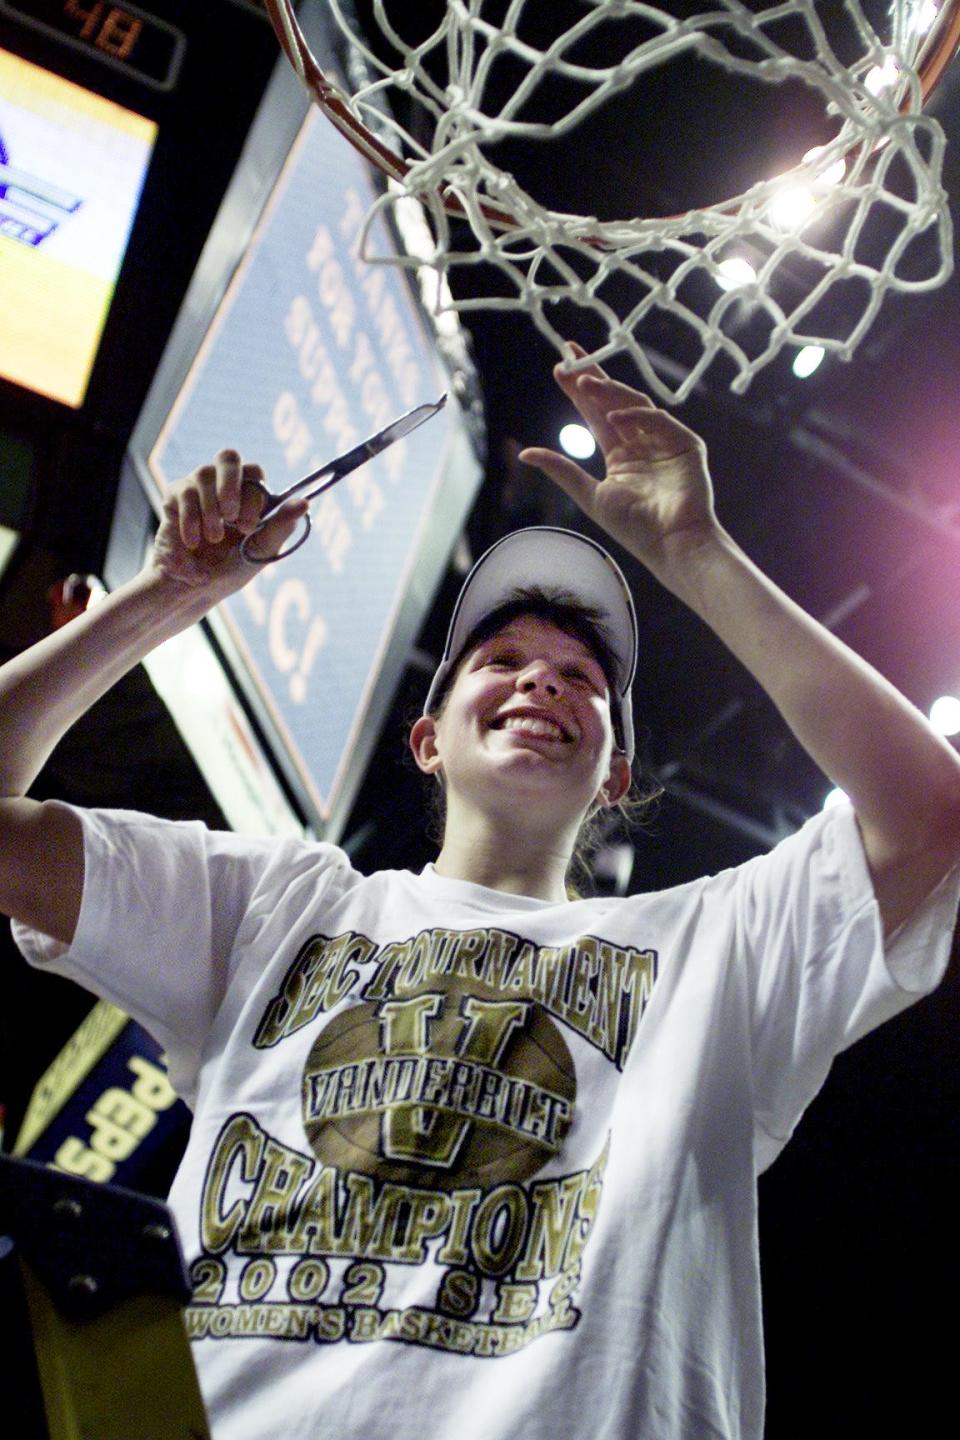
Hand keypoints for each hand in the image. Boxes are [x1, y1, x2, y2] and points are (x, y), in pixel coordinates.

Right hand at [152, 449, 307, 596]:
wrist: (194, 588)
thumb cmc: (231, 570)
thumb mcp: (261, 550)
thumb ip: (281, 526)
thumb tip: (305, 503)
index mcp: (250, 495)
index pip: (254, 474)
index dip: (252, 497)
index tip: (247, 528)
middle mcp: (224, 485)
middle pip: (228, 456)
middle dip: (230, 485)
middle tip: (230, 517)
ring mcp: (199, 488)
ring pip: (203, 474)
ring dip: (211, 510)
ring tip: (213, 538)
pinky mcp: (175, 496)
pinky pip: (184, 491)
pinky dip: (191, 519)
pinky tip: (193, 541)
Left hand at [519, 347, 719, 576]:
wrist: (671, 545)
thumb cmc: (635, 528)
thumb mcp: (590, 495)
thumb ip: (562, 471)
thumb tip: (525, 453)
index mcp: (620, 454)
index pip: (595, 413)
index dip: (578, 390)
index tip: (559, 368)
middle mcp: (641, 442)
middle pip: (614, 400)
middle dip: (592, 376)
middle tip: (569, 354)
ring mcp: (665, 441)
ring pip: (635, 404)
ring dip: (609, 391)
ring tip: (583, 383)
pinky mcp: (686, 444)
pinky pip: (659, 420)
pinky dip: (636, 416)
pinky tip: (613, 417)